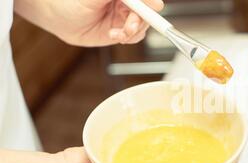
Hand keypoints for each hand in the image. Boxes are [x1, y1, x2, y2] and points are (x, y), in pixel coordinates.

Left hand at [15, 0, 163, 46]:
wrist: (57, 19)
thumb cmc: (69, 2)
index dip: (150, 3)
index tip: (153, 8)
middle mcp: (126, 3)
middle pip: (147, 12)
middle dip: (139, 21)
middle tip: (129, 27)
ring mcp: (124, 17)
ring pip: (142, 26)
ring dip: (132, 32)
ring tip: (117, 33)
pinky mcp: (121, 30)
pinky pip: (134, 36)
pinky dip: (127, 38)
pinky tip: (114, 35)